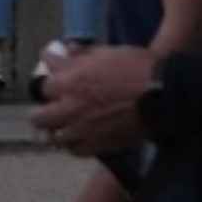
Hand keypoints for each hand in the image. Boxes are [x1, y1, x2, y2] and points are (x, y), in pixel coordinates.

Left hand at [30, 44, 157, 157]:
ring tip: (63, 127)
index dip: (50, 83)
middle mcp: (71, 108)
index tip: (54, 79)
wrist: (163, 94)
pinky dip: (74, 145)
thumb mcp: (105, 52)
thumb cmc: (136, 67)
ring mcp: (84, 130)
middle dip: (42, 113)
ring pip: (54, 139)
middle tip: (51, 109)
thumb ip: (81, 55)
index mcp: (70, 82)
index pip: (43, 86)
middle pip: (39, 119)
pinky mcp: (99, 145)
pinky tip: (80, 138)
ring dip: (57, 131)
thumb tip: (67, 50)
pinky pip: (76, 151)